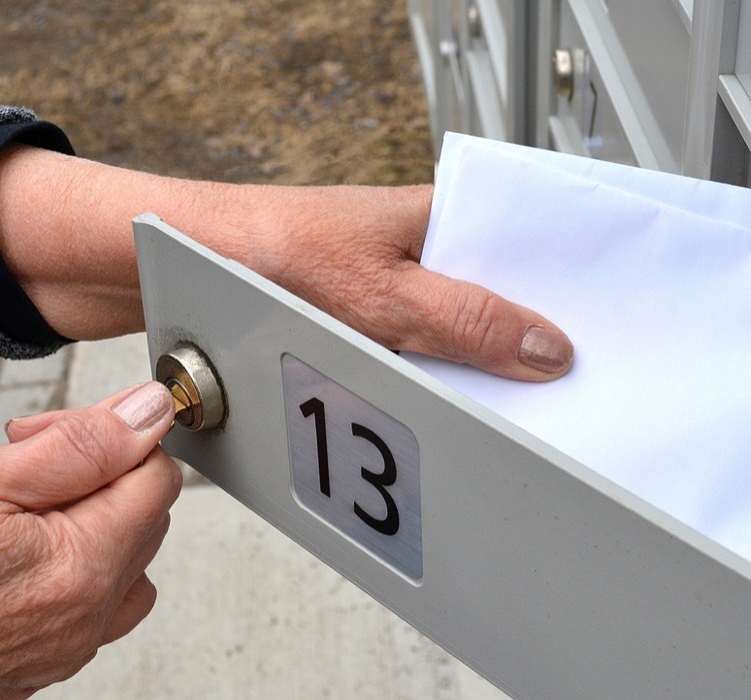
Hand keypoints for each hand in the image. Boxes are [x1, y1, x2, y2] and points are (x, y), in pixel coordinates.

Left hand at [0, 147, 573, 380]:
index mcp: (431, 219)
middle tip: (557, 405)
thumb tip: (546, 348)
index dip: (562, 297)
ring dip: (462, 386)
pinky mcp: (350, 340)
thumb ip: (465, 321)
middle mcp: (410, 259)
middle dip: (516, 357)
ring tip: (498, 426)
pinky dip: (418, 401)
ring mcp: (380, 303)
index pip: (521, 252)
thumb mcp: (378, 293)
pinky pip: (402, 375)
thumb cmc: (257, 253)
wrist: (152, 273)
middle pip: (489, 311)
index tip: (598, 345)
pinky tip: (436, 429)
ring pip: (446, 351)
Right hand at [0, 382, 180, 699]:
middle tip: (26, 462)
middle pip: (145, 523)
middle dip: (102, 479)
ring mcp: (61, 653)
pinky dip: (70, 579)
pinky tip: (14, 561)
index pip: (158, 481)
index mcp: (86, 567)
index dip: (117, 440)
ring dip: (94, 530)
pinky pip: (85, 615)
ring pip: (124, 572)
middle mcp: (86, 620)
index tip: (64, 430)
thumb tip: (149, 414)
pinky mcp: (32, 672)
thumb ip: (81, 445)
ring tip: (23, 513)